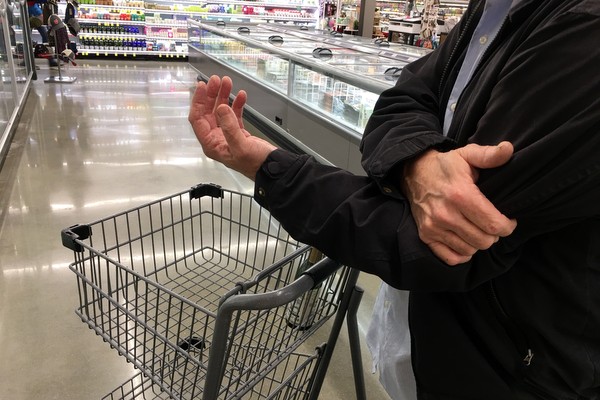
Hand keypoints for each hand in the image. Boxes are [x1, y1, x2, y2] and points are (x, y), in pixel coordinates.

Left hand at [188, 75, 276, 180]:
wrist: (273, 169)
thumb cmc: (256, 163)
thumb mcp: (241, 146)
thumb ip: (229, 127)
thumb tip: (220, 108)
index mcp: (211, 144)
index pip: (197, 119)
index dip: (198, 101)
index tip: (203, 86)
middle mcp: (216, 139)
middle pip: (208, 112)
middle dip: (212, 95)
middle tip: (217, 80)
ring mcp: (227, 135)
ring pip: (220, 111)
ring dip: (223, 96)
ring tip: (228, 83)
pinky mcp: (238, 133)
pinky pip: (233, 114)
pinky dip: (236, 104)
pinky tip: (241, 95)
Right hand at [402, 142, 517, 264]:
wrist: (412, 173)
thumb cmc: (445, 166)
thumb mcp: (467, 155)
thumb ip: (489, 155)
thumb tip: (509, 149)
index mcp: (460, 195)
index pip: (494, 224)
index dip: (508, 226)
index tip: (509, 220)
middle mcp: (446, 214)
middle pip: (484, 240)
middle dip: (495, 234)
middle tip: (492, 223)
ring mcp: (434, 227)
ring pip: (470, 250)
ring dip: (478, 243)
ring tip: (478, 230)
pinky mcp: (425, 235)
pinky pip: (451, 257)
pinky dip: (462, 253)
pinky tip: (465, 241)